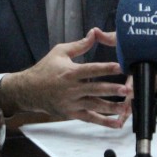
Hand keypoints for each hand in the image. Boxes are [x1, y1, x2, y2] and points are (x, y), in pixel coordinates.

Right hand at [0, 28, 131, 128]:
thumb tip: (94, 33)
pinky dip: (103, 122)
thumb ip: (79, 45)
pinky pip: (90, 118)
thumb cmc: (45, 69)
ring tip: (126, 107)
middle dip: (112, 89)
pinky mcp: (72, 113)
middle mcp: (72, 89)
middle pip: (95, 89)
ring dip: (111, 107)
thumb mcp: (59, 52)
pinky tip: (116, 123)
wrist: (29, 90)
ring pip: (94, 106)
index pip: (91, 69)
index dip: (106, 68)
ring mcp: (72, 103)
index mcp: (70, 72)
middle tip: (127, 89)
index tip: (120, 66)